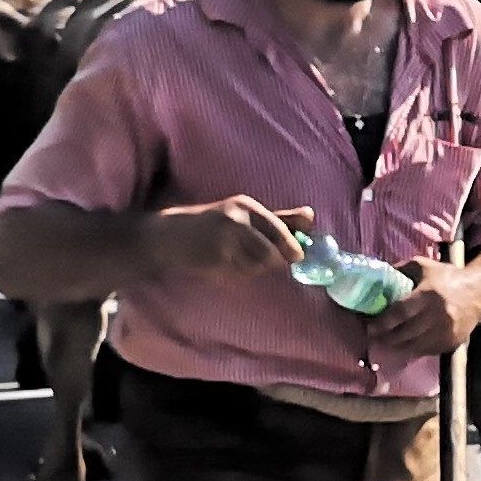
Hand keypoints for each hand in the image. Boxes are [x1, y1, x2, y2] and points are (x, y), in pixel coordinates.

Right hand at [153, 197, 309, 278]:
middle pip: (270, 253)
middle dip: (270, 261)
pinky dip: (236, 274)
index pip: (279, 228)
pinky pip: (237, 275)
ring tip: (235, 258)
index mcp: (246, 206)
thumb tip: (311, 215)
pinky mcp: (212, 258)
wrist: (169, 235)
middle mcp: (236, 220)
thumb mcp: (245, 214)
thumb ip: (280, 217)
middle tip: (261, 259)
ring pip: (255, 267)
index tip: (297, 256)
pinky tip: (223, 264)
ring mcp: (222, 240)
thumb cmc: (213, 224)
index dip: (291, 245)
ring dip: (251, 269)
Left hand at [367, 254, 480, 360]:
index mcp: (428, 294)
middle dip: (385, 337)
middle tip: (373, 336)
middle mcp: (438, 315)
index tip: (369, 326)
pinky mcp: (451, 342)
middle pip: (404, 333)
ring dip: (396, 346)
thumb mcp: (424, 266)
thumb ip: (401, 270)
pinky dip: (413, 349)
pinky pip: (426, 351)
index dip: (382, 323)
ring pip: (414, 346)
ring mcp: (446, 331)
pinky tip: (404, 345)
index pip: (399, 313)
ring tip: (385, 342)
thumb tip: (378, 279)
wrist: (478, 293)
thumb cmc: (447, 278)